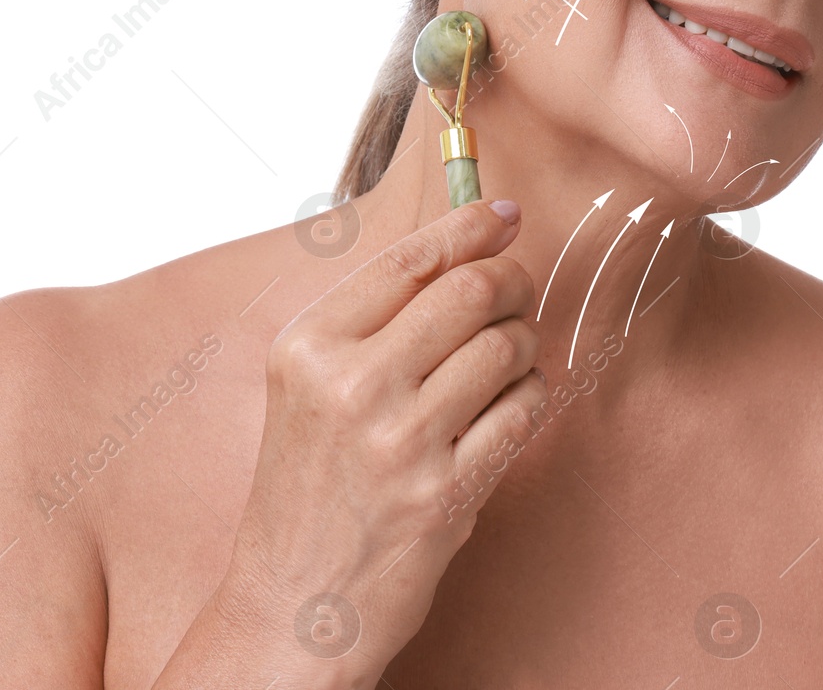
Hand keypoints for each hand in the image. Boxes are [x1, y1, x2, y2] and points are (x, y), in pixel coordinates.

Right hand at [219, 197, 545, 677]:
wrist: (291, 607)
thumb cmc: (307, 488)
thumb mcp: (306, 387)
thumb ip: (371, 320)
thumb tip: (461, 246)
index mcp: (308, 348)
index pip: (409, 260)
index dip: (468, 227)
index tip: (504, 216)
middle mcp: (351, 386)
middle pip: (470, 291)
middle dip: (511, 279)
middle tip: (518, 288)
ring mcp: (402, 443)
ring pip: (506, 346)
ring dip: (525, 341)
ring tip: (509, 357)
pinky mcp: (447, 494)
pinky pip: (523, 410)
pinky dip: (531, 394)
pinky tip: (511, 403)